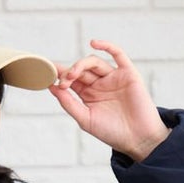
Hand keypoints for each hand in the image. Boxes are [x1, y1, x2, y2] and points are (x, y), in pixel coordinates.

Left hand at [49, 40, 170, 161]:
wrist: (137, 138)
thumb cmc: (112, 132)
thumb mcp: (85, 119)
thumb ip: (69, 103)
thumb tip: (52, 87)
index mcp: (88, 95)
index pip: (71, 80)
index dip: (60, 75)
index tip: (46, 74)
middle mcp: (99, 84)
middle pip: (81, 70)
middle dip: (69, 72)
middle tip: (62, 80)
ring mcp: (113, 78)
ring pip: (94, 63)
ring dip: (81, 65)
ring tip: (72, 75)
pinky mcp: (127, 73)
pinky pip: (118, 55)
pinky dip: (107, 46)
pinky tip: (94, 43)